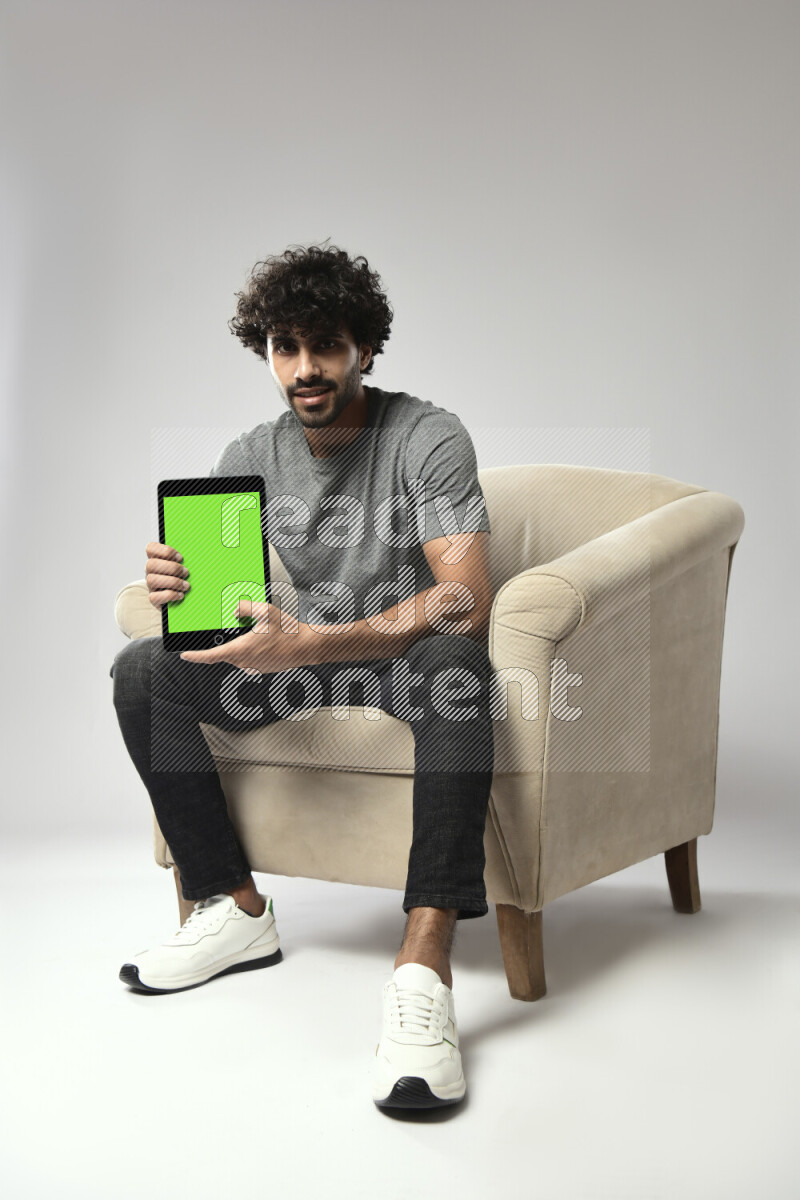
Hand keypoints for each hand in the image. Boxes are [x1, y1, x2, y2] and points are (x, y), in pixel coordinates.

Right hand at [145, 542, 189, 607]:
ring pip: (151, 580)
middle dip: (172, 568)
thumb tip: (198, 557)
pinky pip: (154, 597)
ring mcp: (150, 585)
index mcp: (157, 559)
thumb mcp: (184, 566)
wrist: (181, 600)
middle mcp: (150, 571)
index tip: (181, 557)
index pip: (151, 548)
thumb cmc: (183, 578)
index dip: (165, 551)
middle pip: (151, 564)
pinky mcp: (153, 599)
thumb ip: (186, 560)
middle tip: (186, 572)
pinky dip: (170, 595)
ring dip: (172, 582)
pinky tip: (181, 595)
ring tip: (186, 585)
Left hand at [179, 600, 310, 673]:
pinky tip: (262, 639)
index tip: (185, 655)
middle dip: (223, 642)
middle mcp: (245, 662)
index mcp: (241, 650)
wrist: (306, 647)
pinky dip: (249, 649)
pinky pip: (248, 659)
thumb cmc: (288, 632)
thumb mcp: (266, 611)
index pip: (211, 656)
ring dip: (238, 645)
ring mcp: (253, 668)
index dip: (195, 656)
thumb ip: (245, 607)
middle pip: (224, 653)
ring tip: (255, 632)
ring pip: (236, 655)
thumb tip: (233, 609)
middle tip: (235, 628)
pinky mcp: (261, 669)